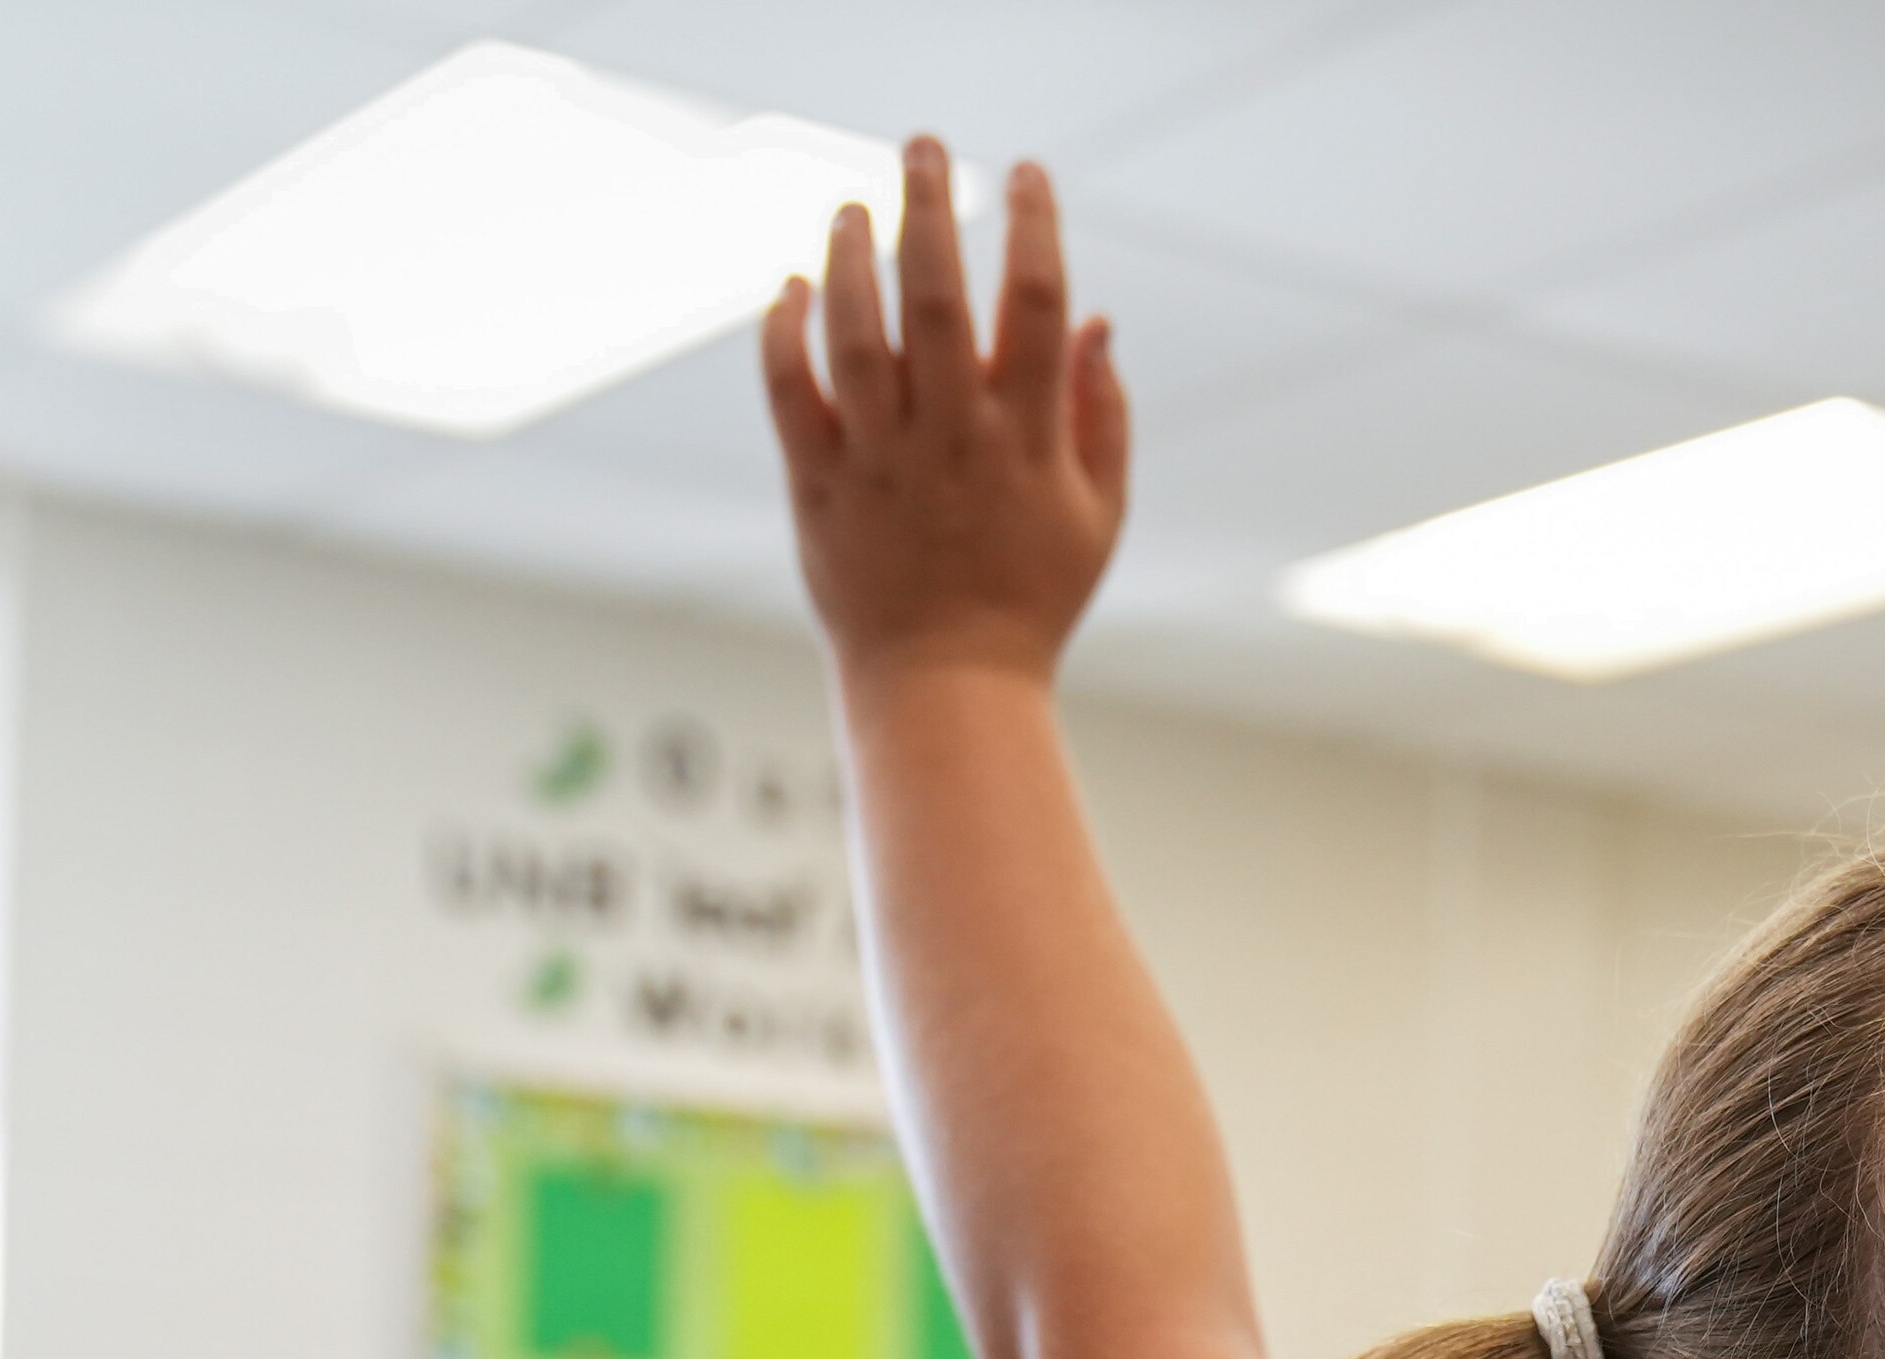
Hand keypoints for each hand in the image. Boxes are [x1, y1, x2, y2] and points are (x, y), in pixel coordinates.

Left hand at [762, 142, 1126, 686]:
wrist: (945, 687)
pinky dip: (784, 331)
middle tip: (924, 146)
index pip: (1036, 305)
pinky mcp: (816, 486)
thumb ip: (1100, 414)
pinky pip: (788, 391)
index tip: (1027, 172)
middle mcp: (950, 440)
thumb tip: (1096, 321)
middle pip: (935, 297)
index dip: (1035, 225)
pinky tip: (794, 286)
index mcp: (1027, 439)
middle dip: (930, 208)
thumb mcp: (1097, 513)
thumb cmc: (1030, 598)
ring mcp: (878, 461)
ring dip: (850, 255)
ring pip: (853, 333)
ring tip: (854, 204)